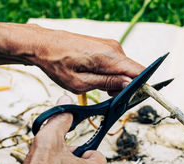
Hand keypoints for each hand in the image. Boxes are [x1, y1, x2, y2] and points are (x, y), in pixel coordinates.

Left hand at [27, 29, 144, 94]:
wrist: (43, 44)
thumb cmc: (57, 63)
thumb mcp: (80, 82)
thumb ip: (107, 83)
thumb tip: (129, 84)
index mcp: (109, 57)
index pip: (140, 72)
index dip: (140, 88)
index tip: (132, 99)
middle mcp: (114, 48)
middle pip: (133, 72)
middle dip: (125, 87)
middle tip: (107, 97)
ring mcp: (110, 46)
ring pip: (124, 69)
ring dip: (116, 81)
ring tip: (96, 86)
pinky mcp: (105, 46)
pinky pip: (116, 63)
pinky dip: (110, 74)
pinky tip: (95, 78)